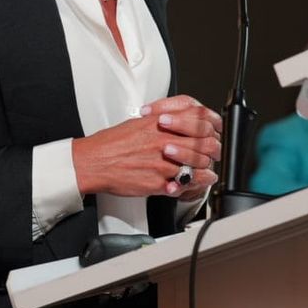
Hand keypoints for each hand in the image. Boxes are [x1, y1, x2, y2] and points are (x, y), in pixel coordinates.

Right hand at [72, 94, 220, 199]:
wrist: (94, 161)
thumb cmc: (112, 144)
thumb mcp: (139, 122)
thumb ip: (162, 123)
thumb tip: (177, 124)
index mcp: (160, 124)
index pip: (198, 121)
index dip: (209, 128)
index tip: (210, 133)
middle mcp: (164, 141)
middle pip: (204, 145)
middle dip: (212, 151)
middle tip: (212, 154)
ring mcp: (163, 163)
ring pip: (199, 166)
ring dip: (206, 170)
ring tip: (208, 173)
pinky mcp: (159, 183)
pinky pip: (185, 186)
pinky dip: (192, 186)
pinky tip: (193, 184)